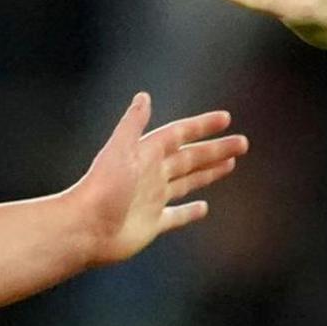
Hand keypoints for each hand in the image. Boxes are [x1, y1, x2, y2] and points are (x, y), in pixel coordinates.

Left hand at [62, 92, 244, 264]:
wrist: (84, 229)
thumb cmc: (101, 189)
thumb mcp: (119, 150)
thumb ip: (132, 124)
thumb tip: (144, 96)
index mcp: (146, 155)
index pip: (180, 135)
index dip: (202, 126)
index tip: (226, 118)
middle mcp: (151, 175)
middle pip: (190, 158)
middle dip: (216, 150)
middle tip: (242, 143)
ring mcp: (153, 200)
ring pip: (188, 182)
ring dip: (208, 173)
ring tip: (230, 164)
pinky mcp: (152, 224)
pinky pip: (177, 216)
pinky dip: (190, 212)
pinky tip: (204, 208)